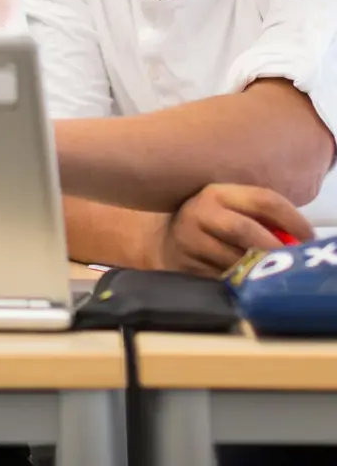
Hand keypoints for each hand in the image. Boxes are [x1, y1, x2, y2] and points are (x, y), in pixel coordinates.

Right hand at [157, 183, 314, 276]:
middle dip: (273, 248)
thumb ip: (260, 217)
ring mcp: (188, 240)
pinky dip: (239, 282)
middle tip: (292, 263)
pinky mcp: (184, 266)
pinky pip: (221, 278)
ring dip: (256, 269)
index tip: (309, 237)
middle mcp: (200, 212)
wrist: (164, 240)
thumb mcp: (230, 208)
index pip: (262, 199)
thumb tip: (297, 238)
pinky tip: (246, 282)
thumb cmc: (212, 224)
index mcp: (217, 192)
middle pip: (244, 230)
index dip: (291, 219)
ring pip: (232, 259)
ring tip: (270, 273)